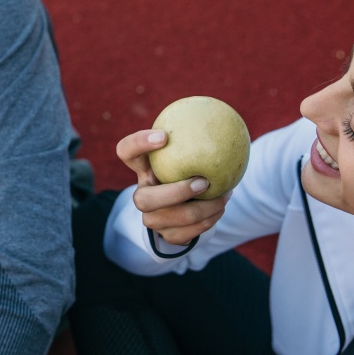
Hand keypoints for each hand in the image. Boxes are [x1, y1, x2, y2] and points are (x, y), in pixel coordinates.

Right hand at [117, 129, 229, 244]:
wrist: (187, 208)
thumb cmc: (188, 171)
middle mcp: (141, 195)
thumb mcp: (189, 154)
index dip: (138, 144)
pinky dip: (208, 221)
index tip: (164, 136)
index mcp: (143, 169)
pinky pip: (187, 233)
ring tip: (225, 196)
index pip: (126, 151)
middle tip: (204, 182)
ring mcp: (151, 219)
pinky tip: (221, 208)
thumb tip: (227, 118)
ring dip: (203, 209)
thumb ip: (198, 140)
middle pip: (144, 200)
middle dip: (175, 193)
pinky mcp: (165, 236)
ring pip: (172, 218)